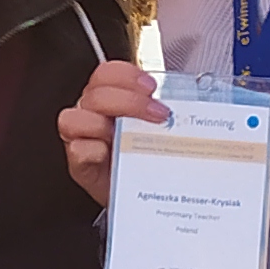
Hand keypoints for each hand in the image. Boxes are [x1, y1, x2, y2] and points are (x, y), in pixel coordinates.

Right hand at [57, 59, 169, 205]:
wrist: (141, 195)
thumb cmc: (149, 158)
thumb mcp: (160, 129)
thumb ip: (168, 113)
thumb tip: (194, 109)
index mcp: (112, 97)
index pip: (108, 73)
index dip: (127, 76)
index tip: (152, 88)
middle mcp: (94, 112)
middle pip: (96, 94)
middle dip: (130, 102)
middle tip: (158, 116)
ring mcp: (83, 137)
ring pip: (75, 118)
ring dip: (104, 125)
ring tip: (131, 139)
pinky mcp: (79, 164)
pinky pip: (76, 150)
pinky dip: (92, 150)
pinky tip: (109, 155)